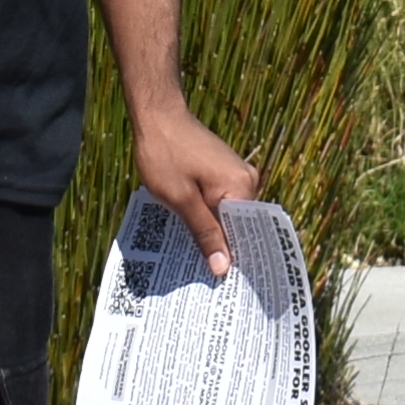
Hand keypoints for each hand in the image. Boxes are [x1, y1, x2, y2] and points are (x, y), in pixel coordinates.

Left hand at [134, 99, 264, 270]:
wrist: (157, 116)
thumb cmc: (165, 155)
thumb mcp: (181, 199)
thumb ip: (204, 232)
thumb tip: (223, 267)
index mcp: (241, 186)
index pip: (246, 233)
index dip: (236, 260)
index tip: (227, 287)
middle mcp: (246, 180)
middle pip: (238, 226)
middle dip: (224, 251)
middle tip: (210, 284)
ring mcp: (235, 174)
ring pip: (227, 216)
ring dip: (214, 236)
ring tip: (200, 266)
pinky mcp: (222, 172)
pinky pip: (220, 203)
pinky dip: (208, 219)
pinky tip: (193, 237)